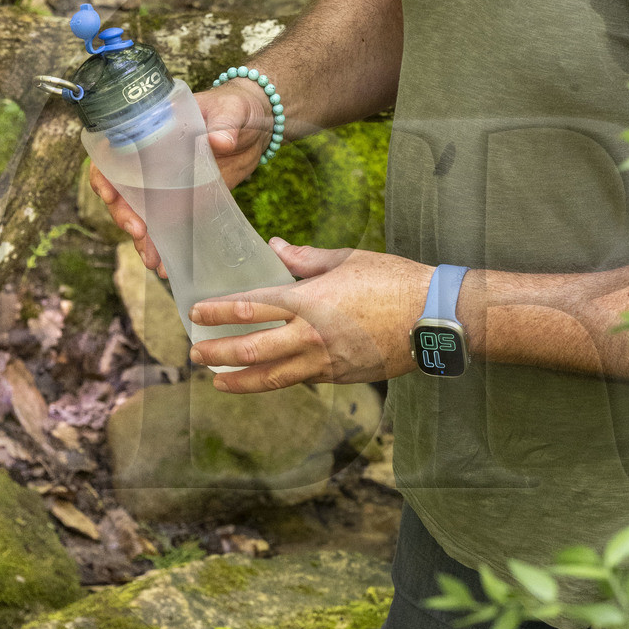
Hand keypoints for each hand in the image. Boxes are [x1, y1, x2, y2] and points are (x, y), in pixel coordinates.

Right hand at [87, 77, 273, 273]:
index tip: (110, 194)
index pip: (114, 154)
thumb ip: (225, 125)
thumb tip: (220, 141)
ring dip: (143, 239)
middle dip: (124, 215)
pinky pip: (171, 225)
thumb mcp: (231, 111)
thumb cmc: (236, 107)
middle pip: (124, 192)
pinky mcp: (188, 201)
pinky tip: (168, 265)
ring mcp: (168, 184)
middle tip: (138, 232)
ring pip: (144, 214)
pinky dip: (167, 245)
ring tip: (152, 260)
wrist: (258, 125)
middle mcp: (152, 162)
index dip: (105, 175)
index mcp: (151, 133)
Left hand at [189, 242, 429, 388]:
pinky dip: (276, 381)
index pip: (250, 306)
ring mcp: (325, 361)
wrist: (434, 317)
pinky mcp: (340, 376)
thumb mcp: (347, 259)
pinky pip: (300, 380)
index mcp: (308, 300)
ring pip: (271, 378)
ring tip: (216, 381)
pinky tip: (264, 380)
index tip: (196, 312)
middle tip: (194, 352)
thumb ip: (305, 258)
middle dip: (217, 352)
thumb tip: (276, 247)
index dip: (218, 311)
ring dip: (239, 381)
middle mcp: (310, 335)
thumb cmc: (393, 281)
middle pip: (251, 349)